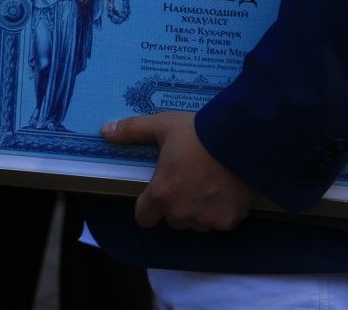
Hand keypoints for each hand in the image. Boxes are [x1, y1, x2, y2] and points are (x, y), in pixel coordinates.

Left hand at [102, 112, 255, 230]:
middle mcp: (180, 213)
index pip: (144, 218)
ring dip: (200, 209)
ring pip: (197, 222)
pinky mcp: (228, 221)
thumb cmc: (198, 132)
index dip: (150, 206)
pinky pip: (220, 221)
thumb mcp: (163, 125)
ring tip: (211, 182)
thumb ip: (133, 130)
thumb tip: (105, 131)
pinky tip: (228, 188)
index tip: (160, 191)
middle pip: (173, 218)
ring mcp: (205, 219)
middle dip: (178, 204)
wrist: (242, 138)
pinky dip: (223, 210)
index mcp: (160, 194)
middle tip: (191, 179)